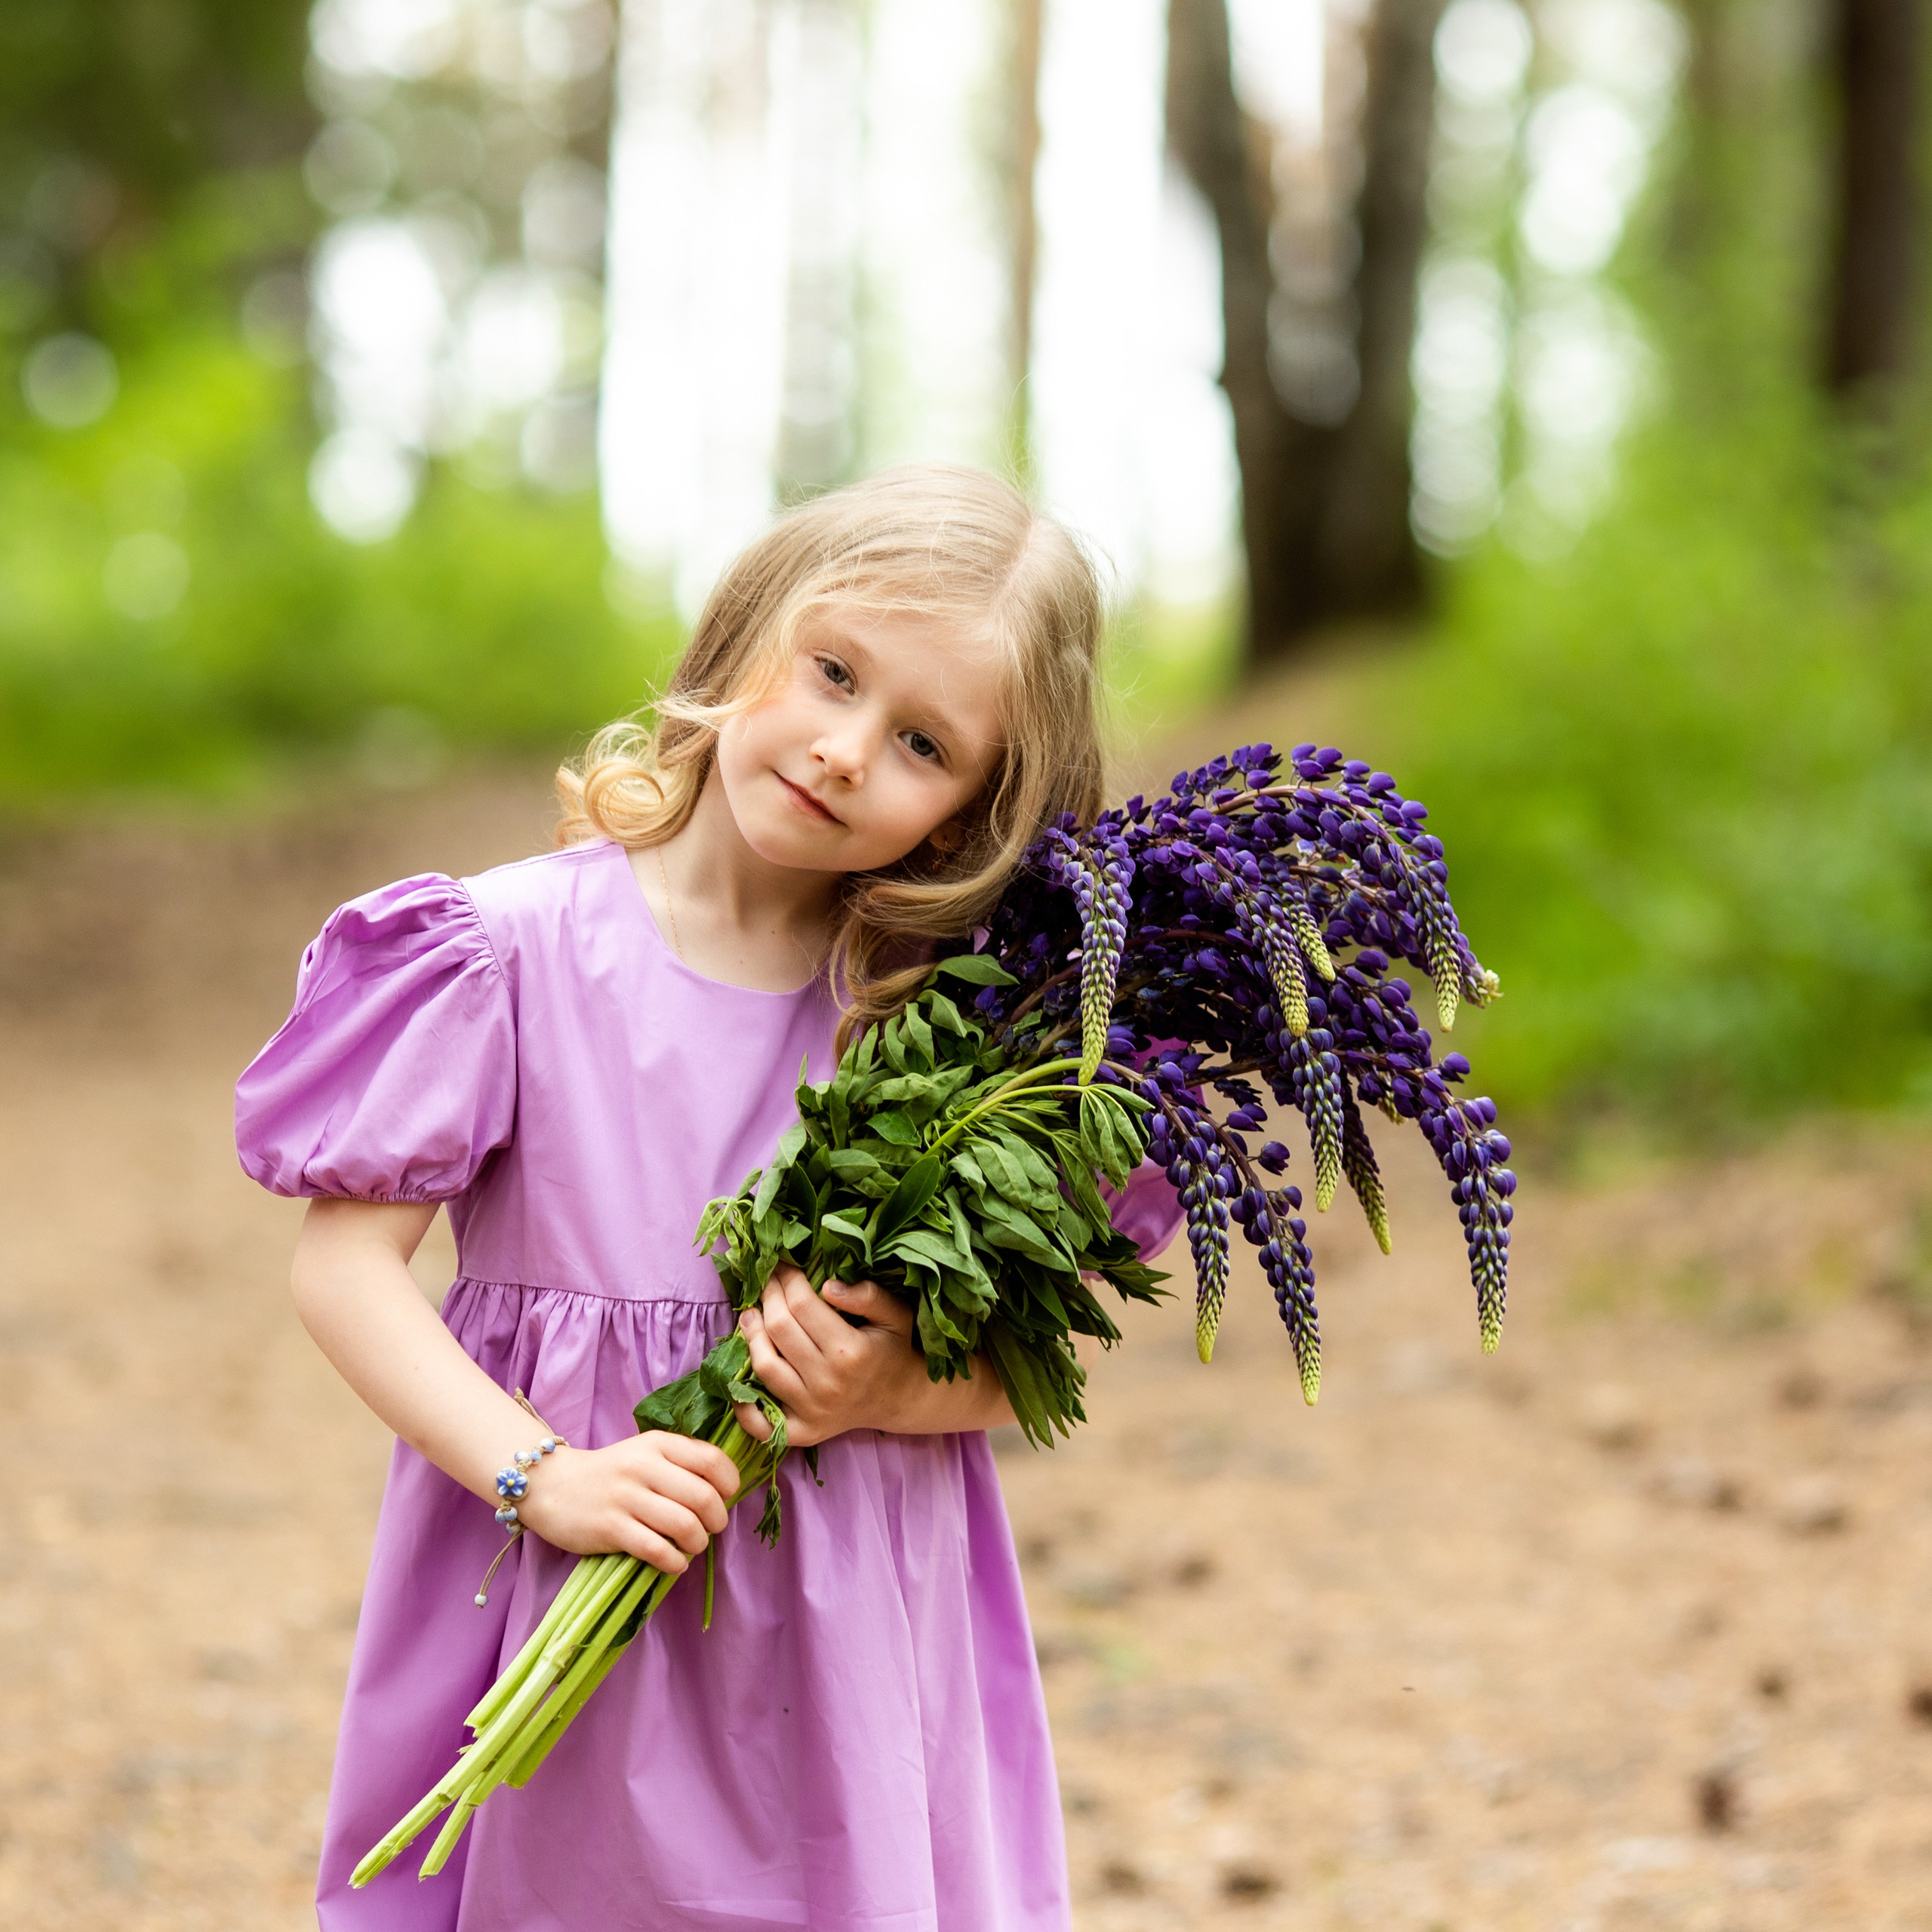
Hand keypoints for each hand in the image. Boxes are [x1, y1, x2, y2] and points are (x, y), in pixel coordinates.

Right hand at [513, 1434, 739, 1573]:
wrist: (552, 1485)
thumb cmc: (611, 1472)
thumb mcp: (646, 1453)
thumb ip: (681, 1463)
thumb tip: (724, 1493)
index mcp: (658, 1443)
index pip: (712, 1460)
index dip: (729, 1484)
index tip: (726, 1498)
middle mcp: (643, 1466)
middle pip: (704, 1497)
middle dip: (717, 1520)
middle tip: (711, 1529)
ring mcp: (625, 1497)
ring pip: (684, 1525)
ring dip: (697, 1543)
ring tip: (690, 1546)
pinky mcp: (609, 1528)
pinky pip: (657, 1550)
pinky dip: (675, 1562)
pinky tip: (674, 1562)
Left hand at [732, 1265, 921, 1447]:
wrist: (900, 1398)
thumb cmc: (894, 1350)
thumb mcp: (895, 1315)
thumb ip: (868, 1296)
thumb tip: (828, 1286)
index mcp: (851, 1352)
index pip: (801, 1305)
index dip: (787, 1279)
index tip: (783, 1265)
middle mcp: (828, 1384)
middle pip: (779, 1330)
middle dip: (768, 1298)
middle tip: (767, 1283)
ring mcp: (812, 1411)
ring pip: (764, 1366)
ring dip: (751, 1336)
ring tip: (751, 1315)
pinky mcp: (802, 1433)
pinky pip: (760, 1423)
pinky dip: (742, 1405)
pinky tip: (739, 1378)